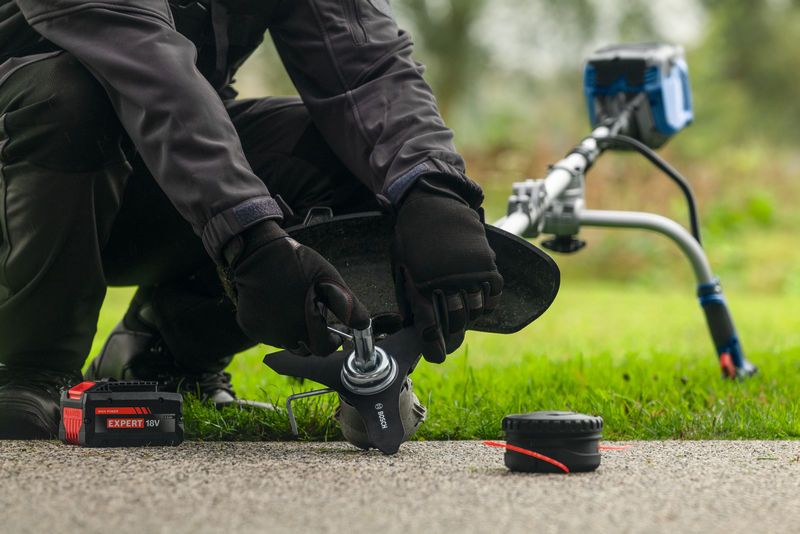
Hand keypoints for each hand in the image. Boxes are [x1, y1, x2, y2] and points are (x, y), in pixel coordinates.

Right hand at [221, 220, 369, 354]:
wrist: (259, 251)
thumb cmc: (298, 263)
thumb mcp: (329, 280)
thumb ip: (349, 306)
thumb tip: (364, 326)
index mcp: (305, 326)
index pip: (324, 349)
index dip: (333, 341)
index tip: (334, 329)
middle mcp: (283, 336)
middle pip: (305, 349)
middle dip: (314, 336)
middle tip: (314, 313)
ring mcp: (265, 333)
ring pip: (287, 342)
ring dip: (295, 331)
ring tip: (295, 305)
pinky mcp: (250, 326)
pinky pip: (269, 333)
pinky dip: (276, 325)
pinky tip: (278, 305)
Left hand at [393, 176, 503, 362]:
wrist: (432, 203)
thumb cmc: (411, 237)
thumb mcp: (401, 268)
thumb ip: (408, 298)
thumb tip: (411, 327)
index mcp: (421, 283)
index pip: (430, 326)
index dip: (434, 347)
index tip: (437, 357)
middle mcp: (447, 280)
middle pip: (456, 321)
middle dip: (453, 336)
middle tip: (451, 341)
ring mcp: (469, 271)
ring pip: (476, 309)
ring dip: (470, 318)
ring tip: (463, 318)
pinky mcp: (486, 262)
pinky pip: (494, 293)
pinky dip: (489, 303)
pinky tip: (481, 303)